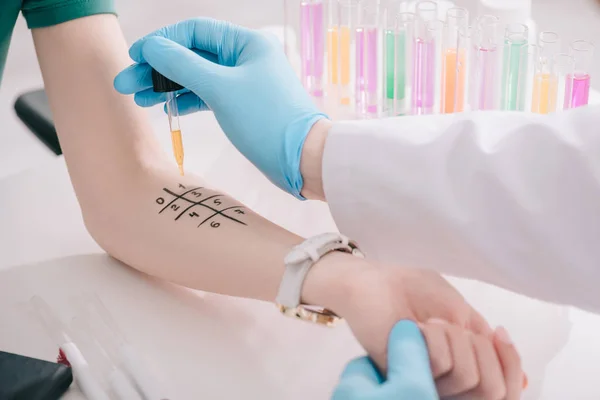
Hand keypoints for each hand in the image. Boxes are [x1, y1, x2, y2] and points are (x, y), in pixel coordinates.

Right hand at [114, 18, 324, 198]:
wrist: (303, 159)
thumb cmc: (268, 121)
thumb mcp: (220, 89)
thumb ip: (183, 65)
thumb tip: (153, 47)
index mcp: (246, 43)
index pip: (194, 31)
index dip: (161, 41)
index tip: (135, 57)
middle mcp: (245, 58)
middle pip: (192, 54)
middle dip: (158, 67)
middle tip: (125, 82)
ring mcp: (242, 82)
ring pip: (196, 76)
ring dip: (167, 85)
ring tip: (137, 96)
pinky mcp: (241, 104)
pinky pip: (206, 95)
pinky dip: (185, 99)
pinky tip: (163, 105)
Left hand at [305, 257, 524, 397]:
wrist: (375, 281)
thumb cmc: (415, 292)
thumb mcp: (463, 316)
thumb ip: (487, 347)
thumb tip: (522, 382)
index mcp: (462, 370)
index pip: (504, 391)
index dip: (511, 363)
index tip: (497, 332)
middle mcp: (445, 385)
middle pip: (492, 389)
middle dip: (476, 346)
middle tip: (445, 323)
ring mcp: (424, 383)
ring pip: (468, 377)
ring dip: (451, 337)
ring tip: (426, 324)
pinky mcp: (402, 376)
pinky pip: (439, 365)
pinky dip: (433, 336)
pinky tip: (412, 328)